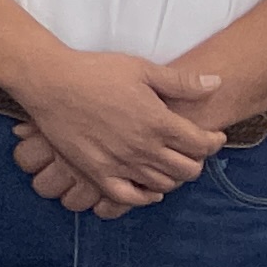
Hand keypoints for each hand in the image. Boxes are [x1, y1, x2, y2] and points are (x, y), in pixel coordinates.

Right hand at [8, 49, 222, 211]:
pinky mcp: (97, 171)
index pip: (203, 145)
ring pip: (163, 185)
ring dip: (173, 177)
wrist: (49, 81)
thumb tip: (217, 84)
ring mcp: (120, 163)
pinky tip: (148, 189)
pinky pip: (128, 197)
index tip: (211, 136)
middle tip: (190, 151)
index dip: (214, 141)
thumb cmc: (94, 71)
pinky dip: (144, 197)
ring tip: (169, 164)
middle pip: (188, 170)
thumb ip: (181, 81)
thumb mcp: (141, 68)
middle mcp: (144, 147)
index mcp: (159, 122)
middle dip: (197, 161)